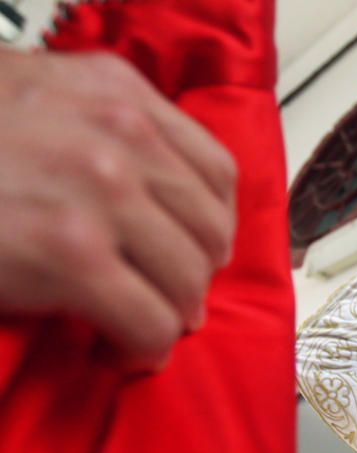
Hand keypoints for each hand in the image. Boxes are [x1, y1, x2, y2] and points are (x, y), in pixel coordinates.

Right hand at [0, 48, 236, 368]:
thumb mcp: (37, 100)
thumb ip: (103, 129)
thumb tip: (157, 196)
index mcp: (116, 92)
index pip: (216, 170)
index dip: (211, 226)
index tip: (191, 253)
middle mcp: (120, 133)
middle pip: (210, 230)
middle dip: (193, 278)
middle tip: (164, 302)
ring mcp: (100, 191)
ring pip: (189, 279)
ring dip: (170, 316)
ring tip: (138, 331)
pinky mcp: (71, 254)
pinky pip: (149, 321)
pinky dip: (143, 349)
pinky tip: (115, 353)